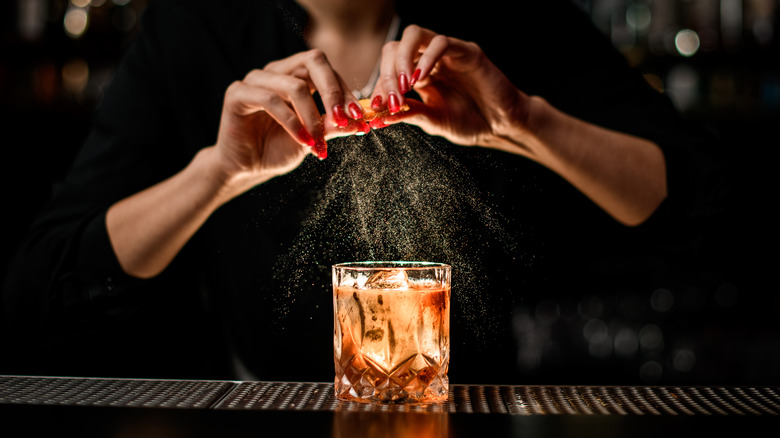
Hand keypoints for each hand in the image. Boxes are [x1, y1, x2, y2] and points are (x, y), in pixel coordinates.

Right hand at [213, 49, 370, 191]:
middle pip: (313, 61)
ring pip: (295, 85)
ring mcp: (255, 79)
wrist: (247, 168)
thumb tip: (361, 121)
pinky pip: (270, 100)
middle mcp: (276, 71)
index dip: (345, 91)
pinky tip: (302, 140)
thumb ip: (333, 125)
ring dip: (312, 117)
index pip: (326, 69)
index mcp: (295, 74)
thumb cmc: (278, 148)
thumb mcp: (313, 137)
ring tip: (318, 143)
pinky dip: (291, 122)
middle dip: (334, 92)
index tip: (359, 117)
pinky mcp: (237, 93)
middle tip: (345, 119)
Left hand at [369, 25, 531, 152]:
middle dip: (387, 73)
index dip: (379, 86)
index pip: (388, 70)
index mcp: (417, 76)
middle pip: (395, 48)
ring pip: (414, 36)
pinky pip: (441, 43)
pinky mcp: (465, 51)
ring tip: (403, 85)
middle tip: (389, 98)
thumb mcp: (433, 121)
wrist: (501, 126)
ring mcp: (446, 53)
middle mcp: (428, 60)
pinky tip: (421, 78)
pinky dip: (427, 57)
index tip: (375, 107)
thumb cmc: (470, 122)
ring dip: (402, 59)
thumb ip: (409, 114)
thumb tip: (379, 117)